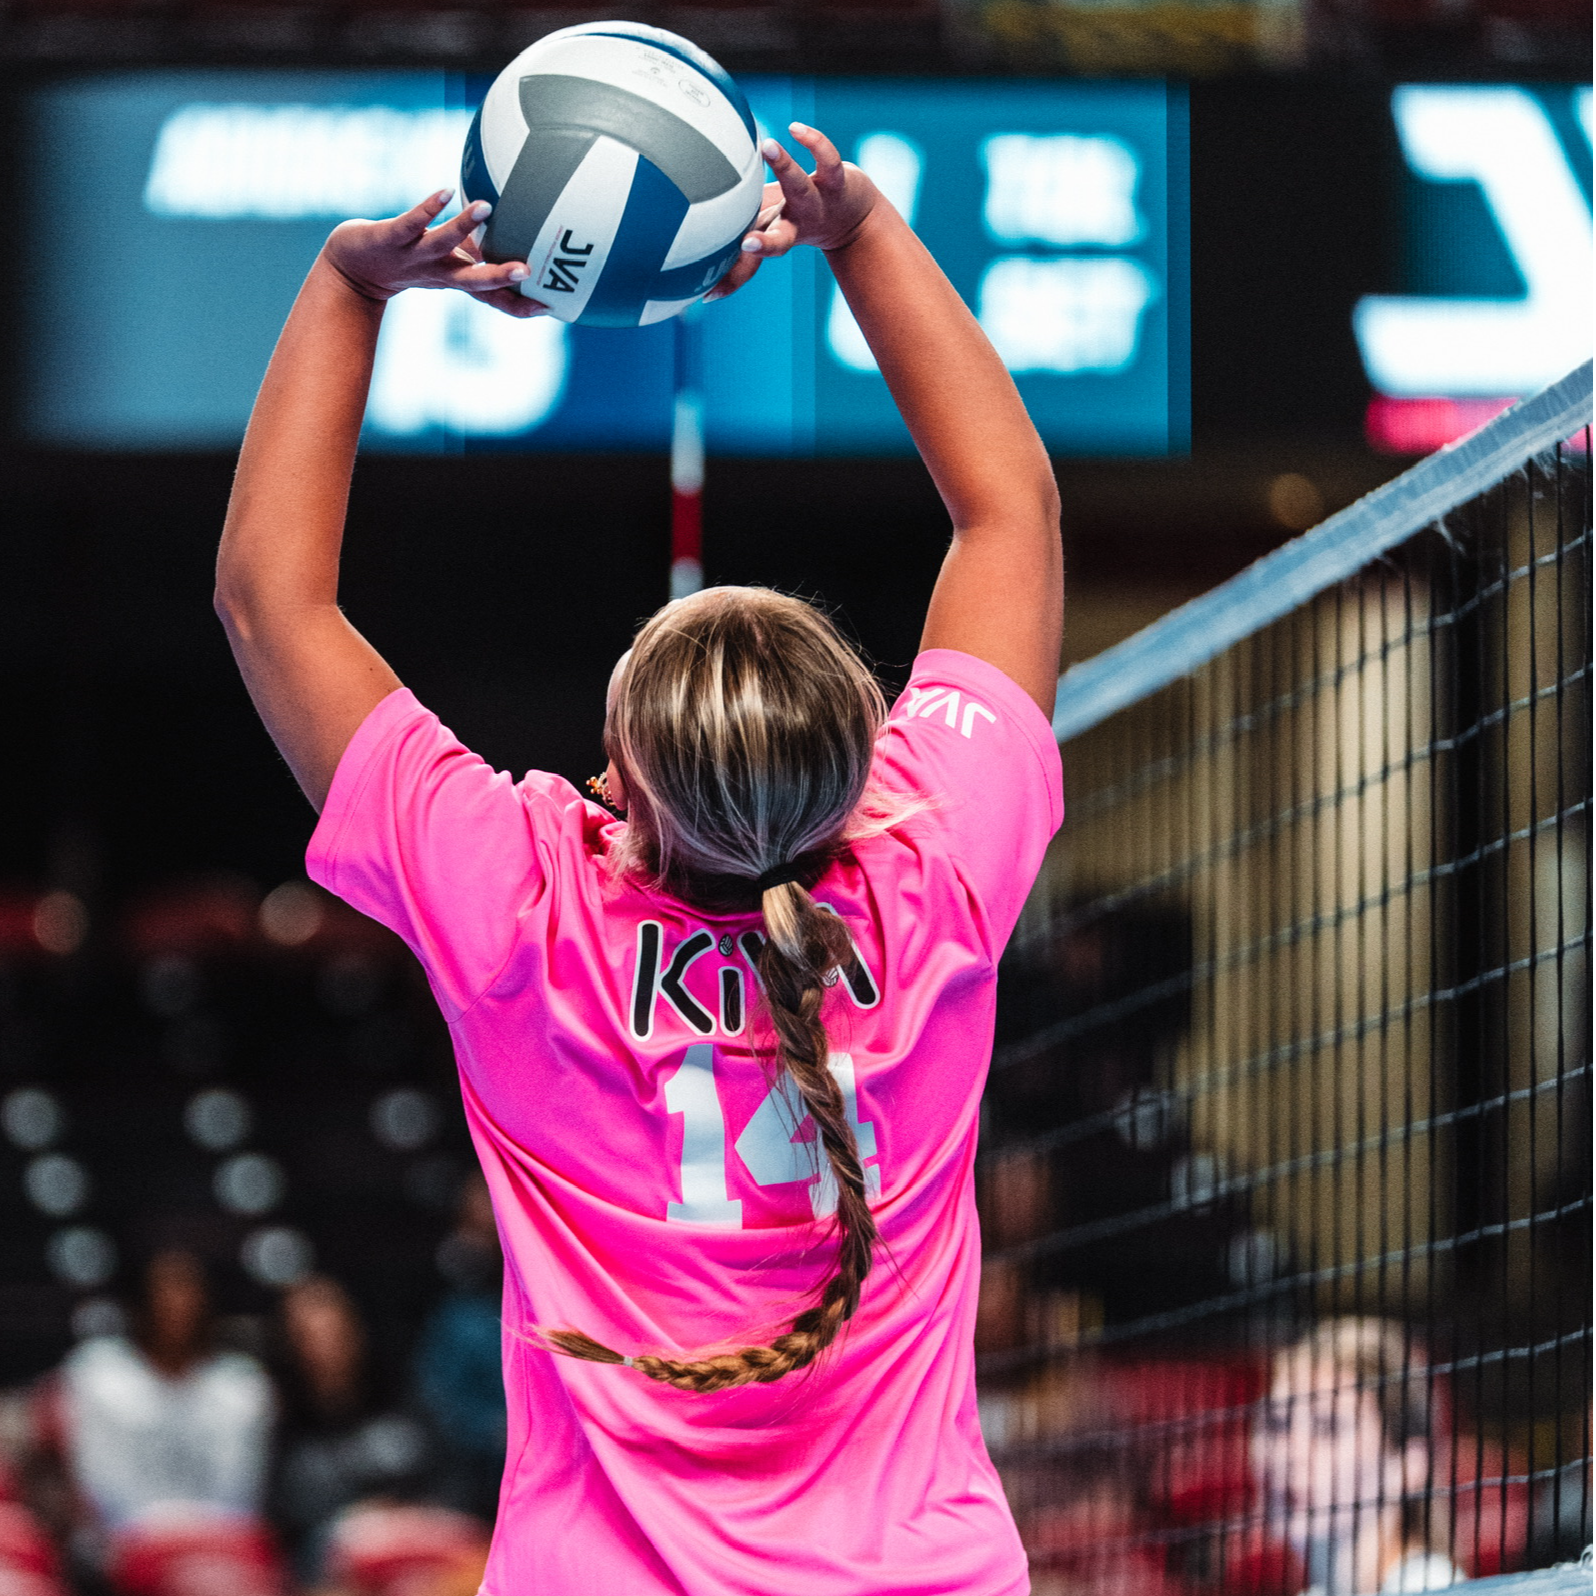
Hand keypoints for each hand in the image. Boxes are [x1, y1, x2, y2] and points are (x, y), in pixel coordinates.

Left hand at [321, 191, 544, 317]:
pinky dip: (429, 207)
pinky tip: (445, 192)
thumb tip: (515, 247)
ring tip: (487, 207)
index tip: (551, 307)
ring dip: (464, 226)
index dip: (519, 306)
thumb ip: (480, 259)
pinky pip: (412, 221)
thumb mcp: (449, 264)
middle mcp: (439, 271)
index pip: (493, 298)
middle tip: (529, 271)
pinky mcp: (390, 237)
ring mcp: (414, 254)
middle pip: (473, 279)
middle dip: (500, 276)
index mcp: (456, 279)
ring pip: (443, 243)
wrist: (353, 269)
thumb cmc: (408, 262)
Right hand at [706, 122, 880, 301]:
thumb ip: (739, 253)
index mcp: (778, 238)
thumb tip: (701, 284)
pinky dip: (812, 141)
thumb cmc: (795, 222)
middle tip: (747, 245)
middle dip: (765, 243)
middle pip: (780, 238)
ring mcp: (817, 202)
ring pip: (799, 186)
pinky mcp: (836, 180)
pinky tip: (795, 129)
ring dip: (784, 167)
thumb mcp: (766, 233)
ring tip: (767, 147)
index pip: (751, 264)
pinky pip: (826, 158)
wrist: (852, 217)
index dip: (733, 278)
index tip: (709, 293)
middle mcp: (796, 225)